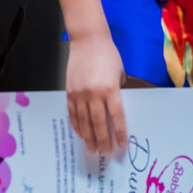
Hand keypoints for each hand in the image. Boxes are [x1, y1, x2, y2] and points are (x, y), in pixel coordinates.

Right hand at [66, 34, 128, 155]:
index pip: (116, 117)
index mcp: (110, 89)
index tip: (122, 145)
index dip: (119, 133)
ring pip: (84, 121)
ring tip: (93, 149)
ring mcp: (80, 93)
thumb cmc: (108, 55)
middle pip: (99, 123)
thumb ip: (118, 92)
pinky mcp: (70, 92)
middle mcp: (94, 93)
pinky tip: (81, 134)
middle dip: (103, 140)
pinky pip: (73, 113)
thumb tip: (117, 111)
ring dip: (89, 137)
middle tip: (106, 152)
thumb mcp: (120, 74)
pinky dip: (77, 126)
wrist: (87, 40)